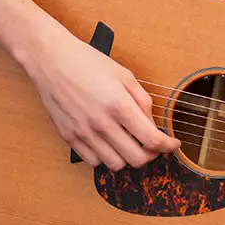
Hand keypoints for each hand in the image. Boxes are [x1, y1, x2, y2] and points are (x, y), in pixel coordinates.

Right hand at [26, 25, 180, 170]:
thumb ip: (142, 100)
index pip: (152, 140)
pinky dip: (105, 158)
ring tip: (131, 144)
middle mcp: (102, 124)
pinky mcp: (68, 137)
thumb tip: (152, 123)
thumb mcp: (124, 75)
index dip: (168, 146)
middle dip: (151, 155)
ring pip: (115, 164)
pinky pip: (92, 161)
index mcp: (120, 105)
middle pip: (136, 159)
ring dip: (128, 158)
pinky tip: (109, 144)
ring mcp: (83, 133)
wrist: (52, 60)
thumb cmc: (88, 62)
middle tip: (154, 145)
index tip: (173, 144)